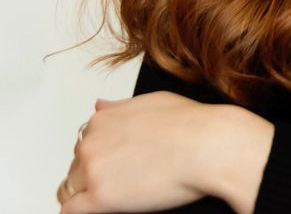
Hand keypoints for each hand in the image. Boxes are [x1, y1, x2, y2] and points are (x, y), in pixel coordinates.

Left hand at [56, 92, 274, 213]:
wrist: (207, 145)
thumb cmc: (191, 123)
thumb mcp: (153, 101)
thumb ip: (120, 106)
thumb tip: (99, 104)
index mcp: (104, 118)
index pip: (86, 141)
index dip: (102, 153)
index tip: (117, 162)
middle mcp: (92, 141)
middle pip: (77, 165)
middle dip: (93, 173)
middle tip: (122, 179)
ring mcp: (93, 170)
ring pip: (70, 189)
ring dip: (86, 193)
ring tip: (115, 193)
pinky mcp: (99, 199)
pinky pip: (70, 211)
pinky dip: (82, 210)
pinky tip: (103, 206)